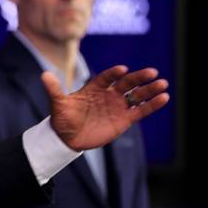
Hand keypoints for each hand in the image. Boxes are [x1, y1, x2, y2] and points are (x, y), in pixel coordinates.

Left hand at [43, 65, 168, 150]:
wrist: (68, 138)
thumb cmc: (63, 118)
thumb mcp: (58, 104)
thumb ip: (54, 89)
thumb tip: (44, 75)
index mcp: (94, 87)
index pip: (107, 77)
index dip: (114, 73)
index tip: (123, 69)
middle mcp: (109, 94)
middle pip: (127, 83)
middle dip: (139, 78)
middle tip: (152, 72)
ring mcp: (118, 106)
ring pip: (137, 95)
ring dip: (150, 90)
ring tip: (163, 84)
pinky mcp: (124, 119)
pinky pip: (140, 111)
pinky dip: (152, 105)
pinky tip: (164, 98)